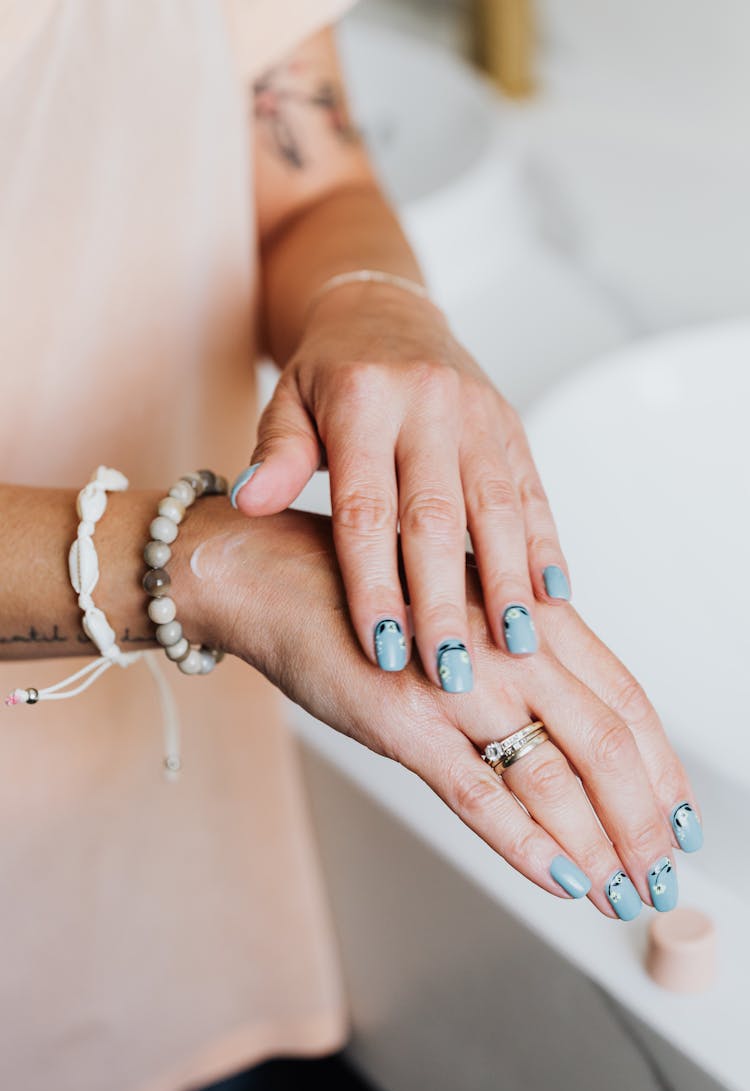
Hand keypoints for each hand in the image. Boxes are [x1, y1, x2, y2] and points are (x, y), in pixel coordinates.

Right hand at [177, 505, 701, 918]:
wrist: (274, 575)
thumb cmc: (367, 595)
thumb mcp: (460, 614)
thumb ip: (516, 657)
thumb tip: (570, 726)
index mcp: (527, 616)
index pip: (625, 698)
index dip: (663, 766)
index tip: (681, 815)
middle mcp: (506, 645)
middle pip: (606, 742)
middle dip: (644, 821)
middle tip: (663, 875)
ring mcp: (456, 684)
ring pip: (554, 775)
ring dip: (600, 846)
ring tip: (625, 894)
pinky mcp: (403, 721)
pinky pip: (479, 794)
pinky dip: (528, 845)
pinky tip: (561, 879)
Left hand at [229, 285, 569, 690]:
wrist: (387, 313)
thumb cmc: (331, 374)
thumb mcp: (287, 400)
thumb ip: (275, 453)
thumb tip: (249, 501)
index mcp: (363, 398)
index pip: (367, 509)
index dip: (375, 584)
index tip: (381, 649)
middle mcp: (427, 402)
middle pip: (437, 517)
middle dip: (445, 601)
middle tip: (451, 670)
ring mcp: (478, 413)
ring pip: (497, 508)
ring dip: (508, 583)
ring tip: (515, 648)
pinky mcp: (511, 426)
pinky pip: (533, 491)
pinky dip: (545, 546)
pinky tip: (554, 598)